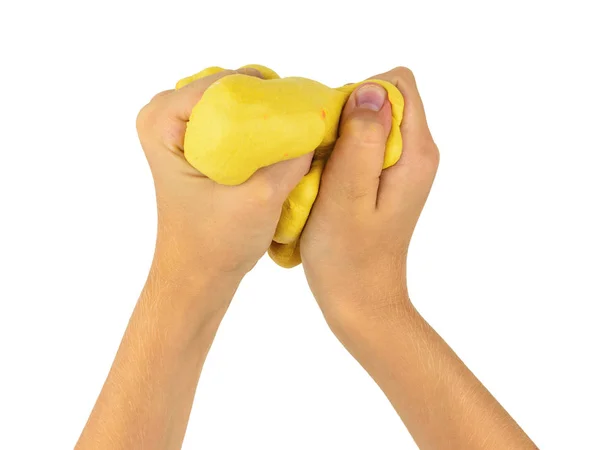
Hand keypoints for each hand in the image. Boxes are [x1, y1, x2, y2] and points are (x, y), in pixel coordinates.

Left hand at [136, 68, 312, 284]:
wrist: (198, 273)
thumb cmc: (216, 243)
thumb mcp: (260, 199)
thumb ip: (292, 158)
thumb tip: (322, 121)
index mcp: (162, 121)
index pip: (226, 84)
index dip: (269, 95)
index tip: (302, 115)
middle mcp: (165, 114)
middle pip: (231, 86)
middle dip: (270, 103)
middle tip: (302, 127)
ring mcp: (179, 125)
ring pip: (237, 100)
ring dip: (268, 116)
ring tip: (295, 139)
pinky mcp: (196, 139)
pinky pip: (235, 116)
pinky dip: (260, 128)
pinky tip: (281, 146)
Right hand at [300, 67, 438, 321]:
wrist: (359, 300)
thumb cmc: (348, 256)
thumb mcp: (347, 195)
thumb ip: (361, 140)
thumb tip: (370, 90)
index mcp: (415, 153)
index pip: (396, 84)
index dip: (359, 96)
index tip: (334, 134)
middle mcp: (416, 154)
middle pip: (381, 100)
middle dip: (346, 116)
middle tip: (323, 159)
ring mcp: (402, 168)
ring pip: (367, 123)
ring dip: (338, 138)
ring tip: (321, 175)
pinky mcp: (384, 180)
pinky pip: (361, 146)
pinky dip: (338, 155)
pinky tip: (325, 185)